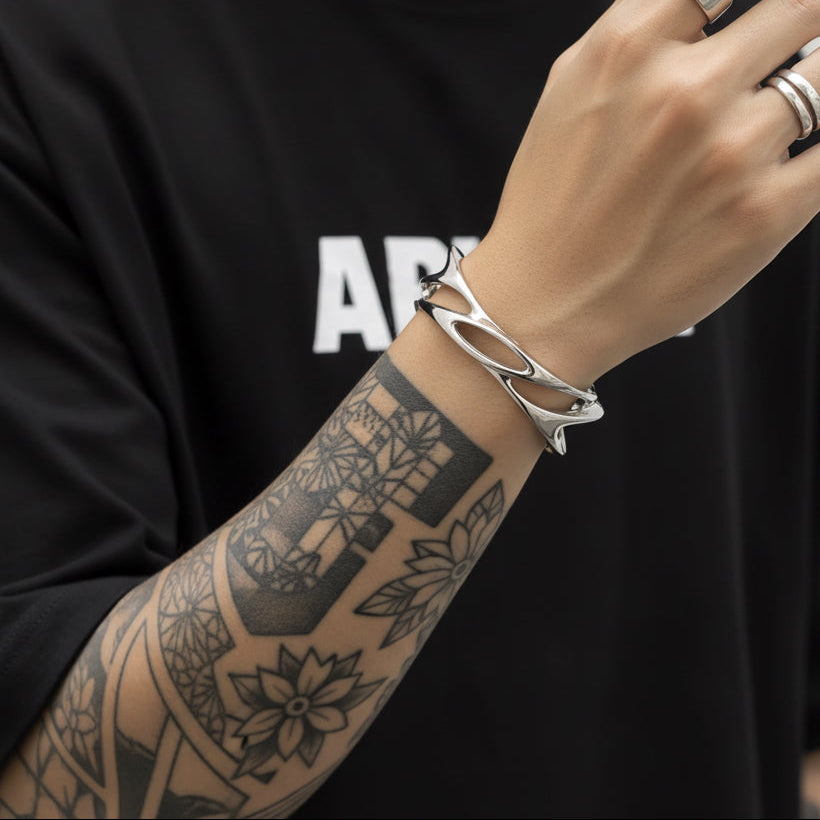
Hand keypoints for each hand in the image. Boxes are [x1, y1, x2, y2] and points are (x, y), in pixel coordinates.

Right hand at [463, 0, 819, 386]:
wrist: (545, 306)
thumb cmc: (551, 205)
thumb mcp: (570, 90)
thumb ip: (640, 31)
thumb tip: (707, 4)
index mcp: (627, 47)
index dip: (752, 5)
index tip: (766, 21)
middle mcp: (684, 89)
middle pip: (801, 8)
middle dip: (805, 23)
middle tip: (800, 41)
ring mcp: (732, 151)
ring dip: (813, 86)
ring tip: (777, 112)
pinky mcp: (767, 213)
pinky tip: (797, 153)